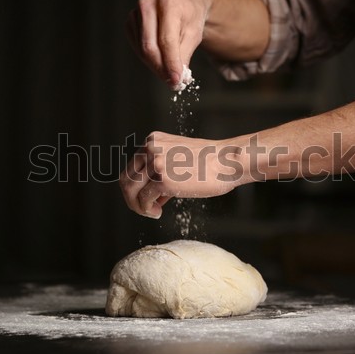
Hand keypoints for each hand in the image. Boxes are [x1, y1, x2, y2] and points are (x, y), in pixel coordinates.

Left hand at [119, 131, 243, 218]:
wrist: (228, 161)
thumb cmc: (210, 163)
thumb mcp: (179, 158)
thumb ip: (161, 171)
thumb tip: (148, 196)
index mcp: (153, 140)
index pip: (132, 167)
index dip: (137, 186)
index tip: (150, 198)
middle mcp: (150, 148)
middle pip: (126, 178)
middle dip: (132, 198)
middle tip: (144, 209)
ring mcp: (155, 163)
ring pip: (130, 190)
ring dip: (138, 206)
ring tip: (151, 212)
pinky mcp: (162, 179)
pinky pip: (143, 199)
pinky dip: (147, 210)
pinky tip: (158, 212)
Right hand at [126, 0, 212, 89]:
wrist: (182, 2)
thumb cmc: (190, 18)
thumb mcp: (194, 35)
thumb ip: (184, 56)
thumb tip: (176, 79)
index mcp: (168, 4)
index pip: (167, 40)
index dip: (171, 63)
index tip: (176, 80)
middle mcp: (147, 6)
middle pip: (150, 48)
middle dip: (161, 69)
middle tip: (174, 83)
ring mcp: (135, 14)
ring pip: (142, 51)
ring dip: (156, 67)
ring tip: (170, 73)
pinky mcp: (130, 23)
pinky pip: (137, 49)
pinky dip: (149, 60)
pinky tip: (160, 60)